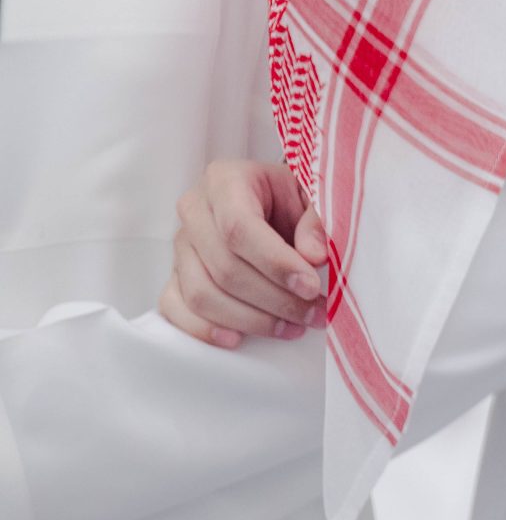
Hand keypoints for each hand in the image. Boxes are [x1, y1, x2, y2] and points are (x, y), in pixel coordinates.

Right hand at [160, 159, 328, 348]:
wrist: (268, 203)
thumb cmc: (289, 198)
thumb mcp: (311, 195)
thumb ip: (316, 221)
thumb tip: (313, 257)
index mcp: (225, 180)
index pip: (240, 228)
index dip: (276, 263)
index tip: (311, 287)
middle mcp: (194, 211)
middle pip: (225, 268)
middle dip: (274, 299)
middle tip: (313, 313)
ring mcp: (180, 246)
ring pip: (202, 295)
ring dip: (250, 320)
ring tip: (292, 327)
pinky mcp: (173, 275)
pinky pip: (175, 308)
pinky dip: (204, 330)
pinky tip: (239, 339)